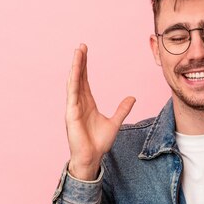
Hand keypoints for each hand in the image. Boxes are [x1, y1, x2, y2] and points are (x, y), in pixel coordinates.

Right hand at [66, 43, 134, 179]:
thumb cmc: (99, 143)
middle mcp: (78, 102)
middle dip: (79, 62)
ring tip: (77, 53)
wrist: (92, 157)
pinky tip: (74, 71)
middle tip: (81, 46)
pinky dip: (73, 82)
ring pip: (73, 83)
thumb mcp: (115, 122)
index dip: (84, 66)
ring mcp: (73, 107)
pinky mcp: (71, 114)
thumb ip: (122, 109)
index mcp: (87, 103)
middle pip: (78, 77)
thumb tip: (132, 98)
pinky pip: (72, 94)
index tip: (85, 52)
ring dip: (75, 68)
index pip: (84, 80)